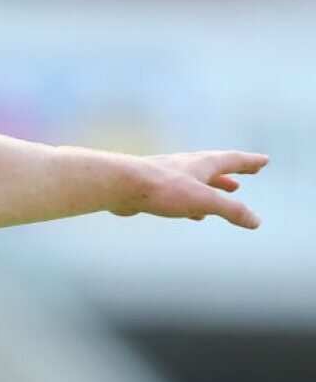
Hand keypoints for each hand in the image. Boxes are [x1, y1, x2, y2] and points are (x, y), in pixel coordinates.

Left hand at [111, 151, 267, 227]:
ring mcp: (168, 176)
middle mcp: (186, 166)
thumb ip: (230, 210)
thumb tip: (256, 221)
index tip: (264, 161)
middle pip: (215, 168)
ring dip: (214, 186)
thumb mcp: (203, 200)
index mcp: (201, 164)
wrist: (118, 184)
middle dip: (234, 172)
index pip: (232, 160)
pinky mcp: (153, 190)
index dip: (249, 162)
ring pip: (198, 181)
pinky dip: (194, 201)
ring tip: (228, 190)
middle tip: (247, 174)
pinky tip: (193, 213)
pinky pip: (180, 195)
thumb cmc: (161, 188)